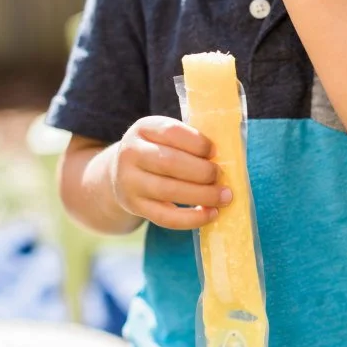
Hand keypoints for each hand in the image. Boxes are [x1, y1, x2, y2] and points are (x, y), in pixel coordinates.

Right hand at [110, 116, 231, 229]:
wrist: (120, 174)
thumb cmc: (157, 151)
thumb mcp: (165, 137)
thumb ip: (190, 142)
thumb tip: (226, 158)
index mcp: (144, 128)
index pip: (172, 132)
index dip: (198, 142)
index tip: (216, 152)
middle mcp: (131, 153)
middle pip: (170, 162)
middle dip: (203, 171)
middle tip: (222, 176)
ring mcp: (129, 182)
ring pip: (169, 190)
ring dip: (203, 195)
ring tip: (224, 197)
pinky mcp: (134, 206)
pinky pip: (165, 217)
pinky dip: (192, 219)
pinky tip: (211, 214)